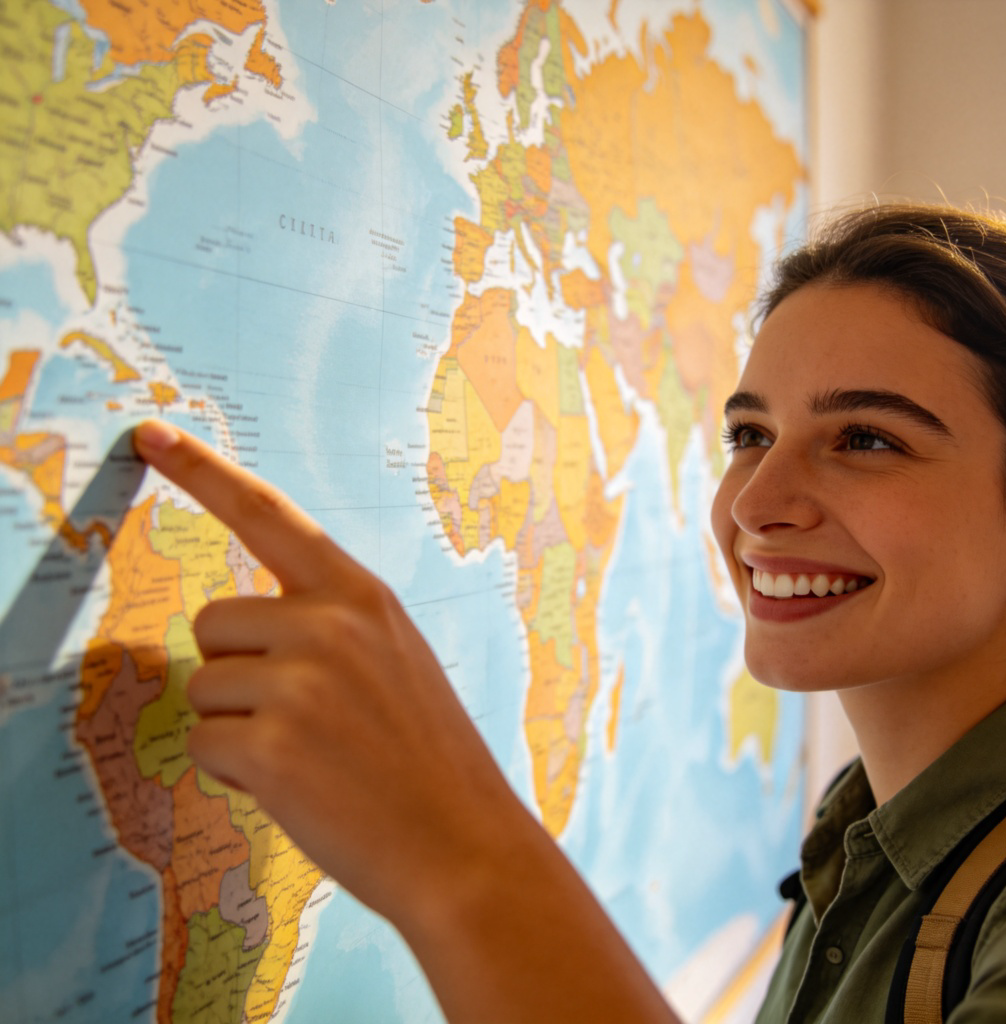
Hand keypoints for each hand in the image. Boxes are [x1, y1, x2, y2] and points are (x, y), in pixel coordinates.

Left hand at [132, 419, 679, 1022]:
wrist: (466, 845)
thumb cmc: (427, 757)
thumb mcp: (395, 660)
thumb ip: (328, 625)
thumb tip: (243, 629)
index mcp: (361, 597)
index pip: (268, 515)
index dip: (203, 473)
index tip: (152, 435)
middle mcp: (330, 624)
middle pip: (211, 621)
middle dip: (234, 670)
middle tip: (295, 718)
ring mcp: (301, 683)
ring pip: (204, 687)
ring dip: (235, 725)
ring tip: (306, 755)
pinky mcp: (274, 746)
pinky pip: (205, 745)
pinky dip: (234, 771)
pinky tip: (296, 787)